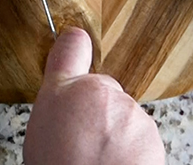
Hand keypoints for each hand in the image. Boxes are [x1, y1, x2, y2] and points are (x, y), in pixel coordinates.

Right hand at [24, 28, 165, 164]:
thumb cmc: (59, 164)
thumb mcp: (39, 127)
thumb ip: (55, 95)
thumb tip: (65, 75)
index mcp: (69, 88)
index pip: (73, 48)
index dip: (74, 47)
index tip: (76, 40)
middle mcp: (104, 93)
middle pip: (103, 95)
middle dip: (97, 113)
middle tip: (79, 141)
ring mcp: (132, 114)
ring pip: (124, 118)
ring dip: (116, 134)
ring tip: (96, 159)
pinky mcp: (153, 136)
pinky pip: (140, 139)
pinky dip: (132, 152)